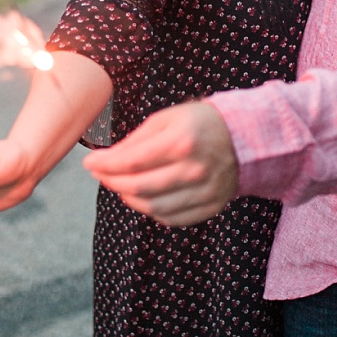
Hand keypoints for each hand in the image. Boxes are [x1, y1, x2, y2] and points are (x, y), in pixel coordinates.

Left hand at [83, 101, 238, 225]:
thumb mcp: (167, 118)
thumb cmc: (201, 122)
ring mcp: (204, 191)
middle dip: (111, 181)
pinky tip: (142, 198)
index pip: (131, 162)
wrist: (246, 136)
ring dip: (128, 198)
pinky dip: (150, 211)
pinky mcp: (211, 206)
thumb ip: (136, 139)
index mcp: (181, 142)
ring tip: (118, 185)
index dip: (105, 165)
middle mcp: (193, 170)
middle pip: (139, 187)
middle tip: (100, 174)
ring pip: (153, 207)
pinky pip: (172, 218)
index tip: (89, 163)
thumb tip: (107, 158)